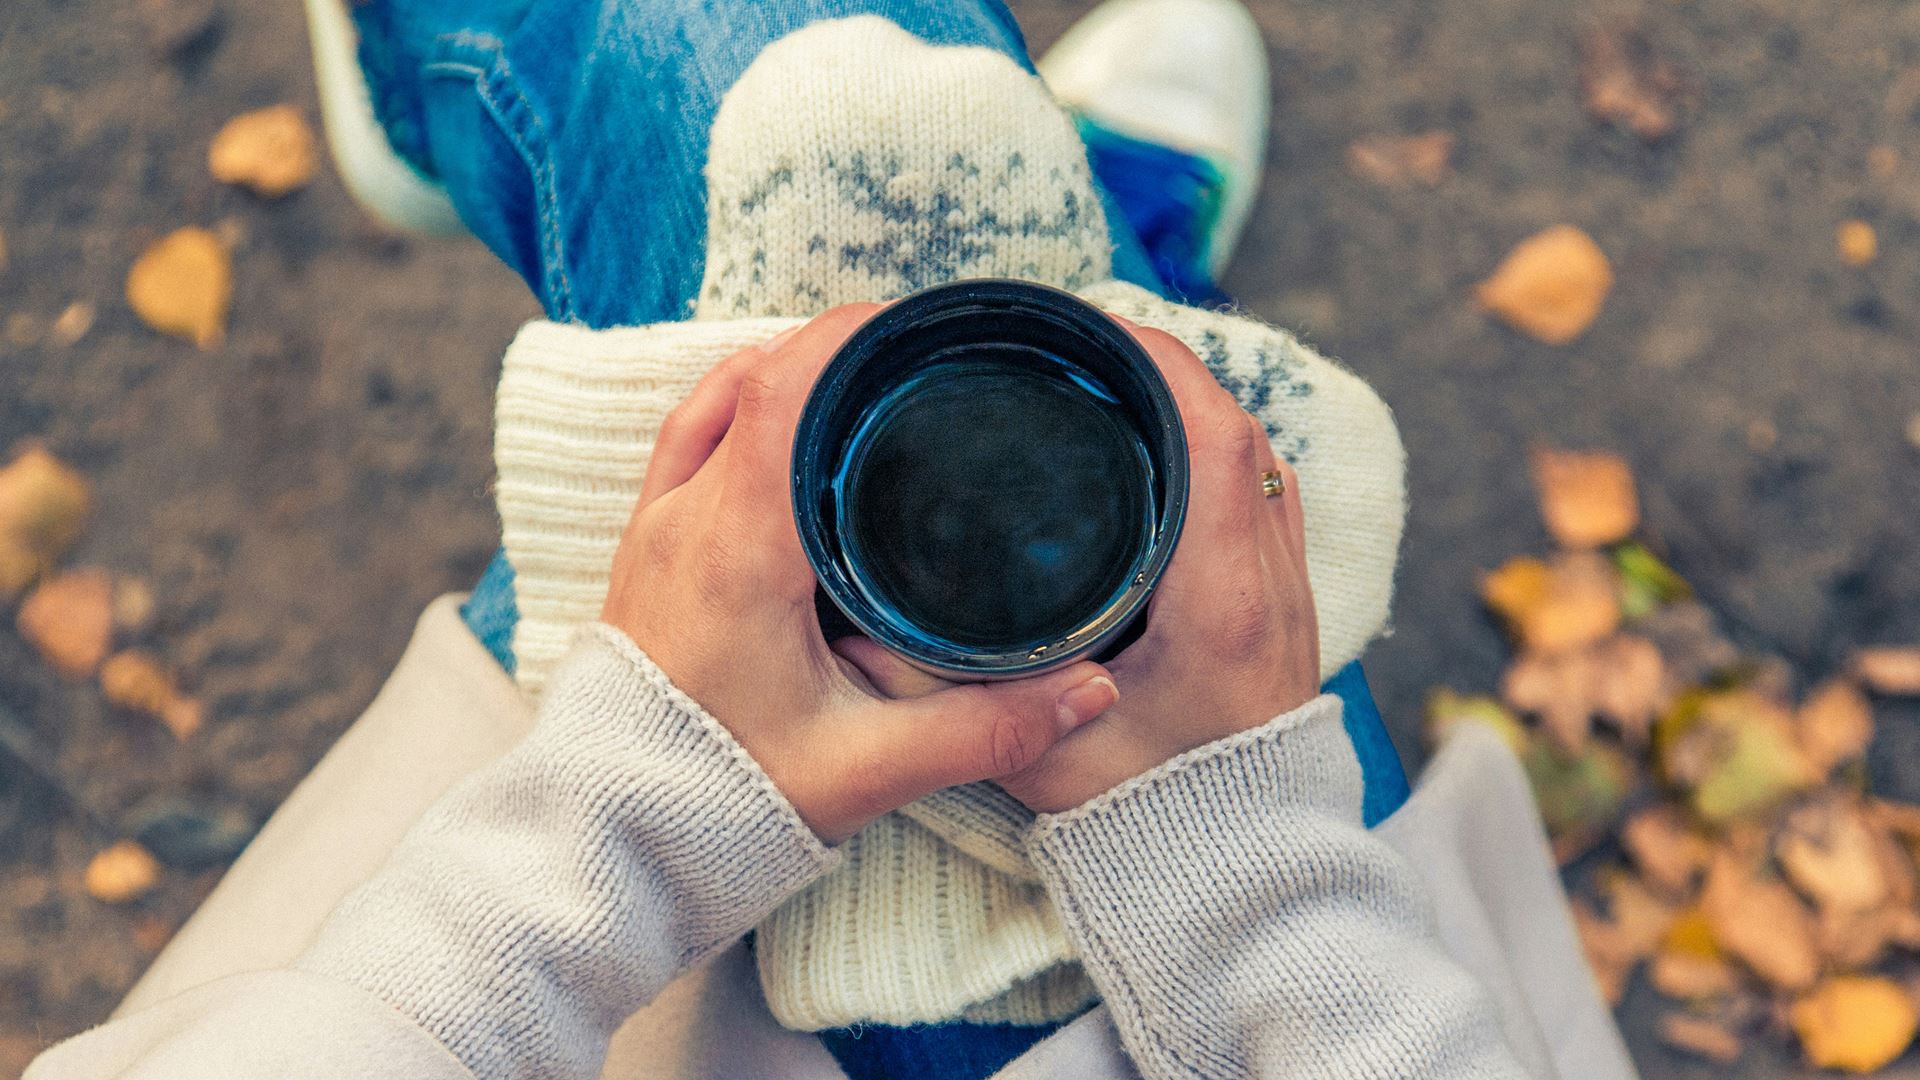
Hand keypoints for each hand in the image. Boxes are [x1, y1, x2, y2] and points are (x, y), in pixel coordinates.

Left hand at [601, 306, 1121, 842]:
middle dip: (835, 347)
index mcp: (738, 549)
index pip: (783, 392)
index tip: (916, 321)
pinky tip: (791, 425)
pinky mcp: (645, 551)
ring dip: (785, 372)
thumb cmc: (723, 801)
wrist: (614, 838)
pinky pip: (688, 440)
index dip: (847, 337)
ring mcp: (655, 530)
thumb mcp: (866, 769)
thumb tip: (1092, 688)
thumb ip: (984, 728)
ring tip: (865, 374)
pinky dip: (741, 408)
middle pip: (754, 378)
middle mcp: (685, 520)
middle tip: (917, 348)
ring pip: (714, 400)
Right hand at [835, 320, 1320, 813]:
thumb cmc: (1151, 820)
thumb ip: (949, 699)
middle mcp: (1267, 581)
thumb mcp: (1035, 760)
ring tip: (1108, 383)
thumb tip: (858, 635)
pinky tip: (1155, 455)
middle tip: (1078, 346)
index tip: (1088, 329)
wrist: (1242, 870)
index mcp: (1218, 601)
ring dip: (1191, 407)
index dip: (1156, 362)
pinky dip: (1215, 453)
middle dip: (1161, 368)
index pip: (1212, 437)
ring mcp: (1287, 591)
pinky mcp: (1285, 606)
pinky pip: (1264, 493)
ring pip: (1256, 455)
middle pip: (1236, 425)